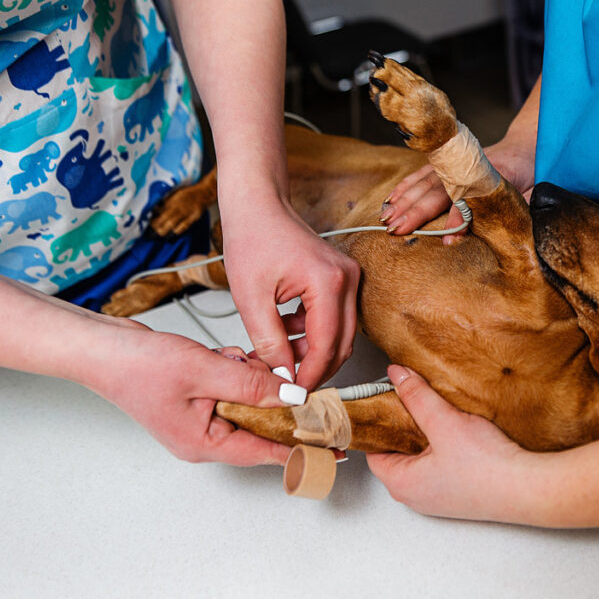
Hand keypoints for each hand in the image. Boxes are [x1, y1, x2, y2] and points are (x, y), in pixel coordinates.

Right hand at [90, 327, 297, 465]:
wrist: (101, 348)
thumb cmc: (139, 365)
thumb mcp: (205, 371)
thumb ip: (252, 385)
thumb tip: (292, 397)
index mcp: (205, 444)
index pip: (266, 452)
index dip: (302, 449)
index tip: (333, 448)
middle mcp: (205, 438)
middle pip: (261, 426)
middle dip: (272, 397)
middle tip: (285, 375)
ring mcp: (200, 420)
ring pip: (249, 403)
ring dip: (251, 379)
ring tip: (230, 360)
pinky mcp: (198, 400)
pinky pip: (233, 390)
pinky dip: (236, 371)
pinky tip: (221, 356)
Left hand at [221, 196, 360, 389]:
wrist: (258, 205)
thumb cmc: (253, 237)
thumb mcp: (250, 297)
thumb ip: (269, 341)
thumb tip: (282, 376)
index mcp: (329, 283)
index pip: (327, 345)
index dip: (310, 375)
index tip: (292, 394)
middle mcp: (347, 280)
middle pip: (342, 344)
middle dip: (315, 368)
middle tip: (287, 384)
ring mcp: (348, 278)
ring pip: (339, 334)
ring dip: (311, 351)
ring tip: (276, 356)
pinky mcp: (340, 279)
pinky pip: (333, 318)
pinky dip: (310, 333)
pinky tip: (283, 332)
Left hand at [366, 365, 538, 521]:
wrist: (528, 489)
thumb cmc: (486, 468)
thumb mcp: (444, 421)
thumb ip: (417, 396)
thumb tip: (397, 376)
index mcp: (401, 483)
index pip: (373, 448)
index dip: (378, 421)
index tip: (384, 399)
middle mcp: (415, 496)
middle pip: (397, 452)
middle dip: (403, 426)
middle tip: (413, 401)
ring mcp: (438, 497)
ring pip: (420, 459)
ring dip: (427, 436)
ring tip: (439, 414)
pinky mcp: (459, 494)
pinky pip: (440, 466)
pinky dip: (444, 447)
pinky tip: (459, 432)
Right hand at [380, 139, 536, 243]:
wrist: (523, 147)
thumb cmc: (528, 175)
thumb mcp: (533, 192)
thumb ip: (522, 209)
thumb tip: (515, 232)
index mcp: (492, 178)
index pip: (471, 202)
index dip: (459, 221)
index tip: (448, 241)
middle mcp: (467, 169)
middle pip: (437, 192)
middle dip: (415, 212)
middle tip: (397, 230)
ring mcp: (454, 166)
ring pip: (424, 183)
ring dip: (403, 200)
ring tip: (386, 218)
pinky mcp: (445, 165)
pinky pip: (420, 175)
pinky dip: (404, 187)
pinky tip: (390, 200)